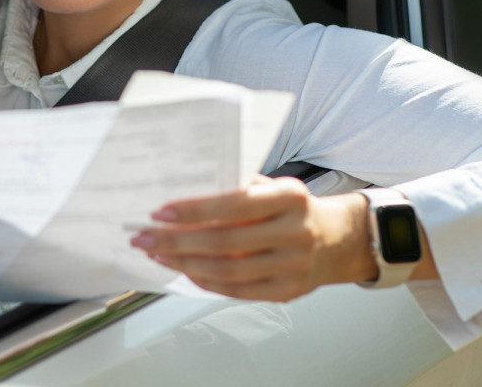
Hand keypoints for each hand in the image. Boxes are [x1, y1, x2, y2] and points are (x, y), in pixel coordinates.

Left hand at [130, 176, 376, 301]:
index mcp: (291, 197)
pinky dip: (206, 281)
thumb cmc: (293, 209)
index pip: (233, 205)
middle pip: (225, 242)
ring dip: (185, 264)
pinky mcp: (288, 292)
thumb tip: (183, 199)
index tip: (161, 213)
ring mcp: (294, 265)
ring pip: (228, 271)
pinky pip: (237, 291)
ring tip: (159, 255)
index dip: (193, 211)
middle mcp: (295, 231)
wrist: (336, 239)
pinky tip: (185, 271)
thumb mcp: (273, 188)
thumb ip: (237, 190)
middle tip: (145, 238)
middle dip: (177, 242)